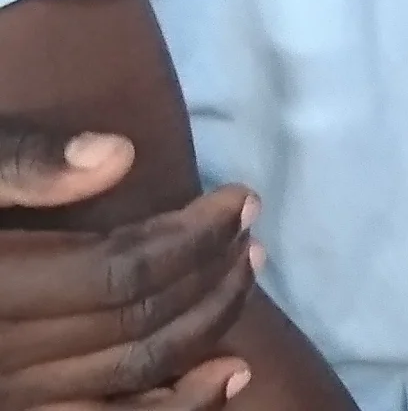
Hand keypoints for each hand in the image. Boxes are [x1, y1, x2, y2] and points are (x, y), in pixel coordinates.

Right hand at [0, 126, 259, 410]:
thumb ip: (24, 166)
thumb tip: (121, 155)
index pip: (116, 272)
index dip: (190, 236)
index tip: (238, 198)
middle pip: (132, 325)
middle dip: (208, 275)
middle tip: (250, 230)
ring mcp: (5, 401)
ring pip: (127, 384)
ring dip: (202, 333)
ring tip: (246, 277)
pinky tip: (223, 379)